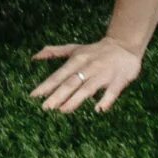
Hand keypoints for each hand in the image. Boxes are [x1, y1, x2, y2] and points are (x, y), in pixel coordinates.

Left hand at [29, 37, 143, 113]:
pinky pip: (112, 92)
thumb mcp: (74, 48)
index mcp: (77, 60)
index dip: (47, 85)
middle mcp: (88, 67)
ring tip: (63, 110)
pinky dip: (106, 100)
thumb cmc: (95, 51)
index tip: (34, 96)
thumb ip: (54, 52)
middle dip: (58, 95)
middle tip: (45, 107)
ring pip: (88, 88)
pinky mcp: (118, 80)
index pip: (59, 74)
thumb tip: (33, 57)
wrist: (124, 46)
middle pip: (71, 82)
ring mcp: (103, 74)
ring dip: (75, 99)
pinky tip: (99, 109)